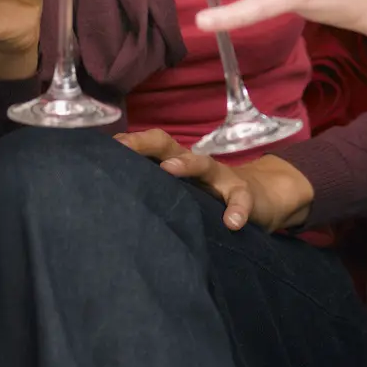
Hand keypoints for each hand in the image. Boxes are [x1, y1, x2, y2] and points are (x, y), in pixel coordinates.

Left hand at [117, 129, 313, 231]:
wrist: (264, 197)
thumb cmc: (211, 198)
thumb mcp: (184, 194)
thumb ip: (157, 193)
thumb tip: (113, 205)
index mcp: (178, 164)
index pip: (150, 148)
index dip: (128, 146)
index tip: (103, 150)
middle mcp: (197, 166)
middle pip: (169, 145)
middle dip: (145, 144)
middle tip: (123, 149)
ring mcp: (222, 177)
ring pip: (204, 164)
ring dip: (187, 165)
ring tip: (169, 170)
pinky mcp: (245, 195)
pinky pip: (242, 200)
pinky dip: (237, 210)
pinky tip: (232, 222)